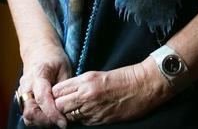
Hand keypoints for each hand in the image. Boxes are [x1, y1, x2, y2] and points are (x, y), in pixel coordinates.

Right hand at [17, 41, 72, 126]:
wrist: (38, 50)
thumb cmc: (54, 58)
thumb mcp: (64, 68)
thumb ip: (64, 87)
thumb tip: (68, 106)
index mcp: (38, 74)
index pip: (42, 98)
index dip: (52, 113)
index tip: (63, 123)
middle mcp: (26, 85)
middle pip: (31, 111)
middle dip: (46, 121)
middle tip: (62, 122)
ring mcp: (22, 92)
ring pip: (27, 115)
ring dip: (42, 122)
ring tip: (57, 120)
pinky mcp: (22, 98)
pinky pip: (28, 114)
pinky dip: (38, 119)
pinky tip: (50, 116)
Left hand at [51, 59, 171, 124]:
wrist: (144, 85)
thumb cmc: (123, 78)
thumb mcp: (97, 75)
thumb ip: (80, 84)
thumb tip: (65, 94)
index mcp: (85, 80)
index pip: (57, 90)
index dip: (52, 95)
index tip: (53, 97)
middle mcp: (86, 94)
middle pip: (58, 105)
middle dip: (56, 108)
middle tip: (58, 108)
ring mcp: (93, 108)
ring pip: (69, 116)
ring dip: (68, 115)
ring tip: (73, 112)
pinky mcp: (101, 119)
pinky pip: (83, 122)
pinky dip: (82, 120)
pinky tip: (88, 114)